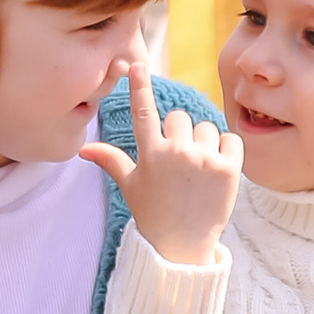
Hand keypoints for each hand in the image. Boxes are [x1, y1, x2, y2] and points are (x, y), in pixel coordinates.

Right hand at [80, 42, 240, 266]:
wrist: (182, 247)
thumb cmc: (153, 214)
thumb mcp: (130, 186)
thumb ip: (110, 160)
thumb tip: (83, 149)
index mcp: (150, 154)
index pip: (143, 112)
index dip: (139, 87)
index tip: (136, 66)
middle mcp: (176, 153)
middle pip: (179, 118)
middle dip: (179, 134)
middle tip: (178, 163)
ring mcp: (204, 160)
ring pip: (205, 127)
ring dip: (203, 142)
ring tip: (197, 170)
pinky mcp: (228, 169)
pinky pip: (230, 139)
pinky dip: (226, 150)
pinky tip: (216, 169)